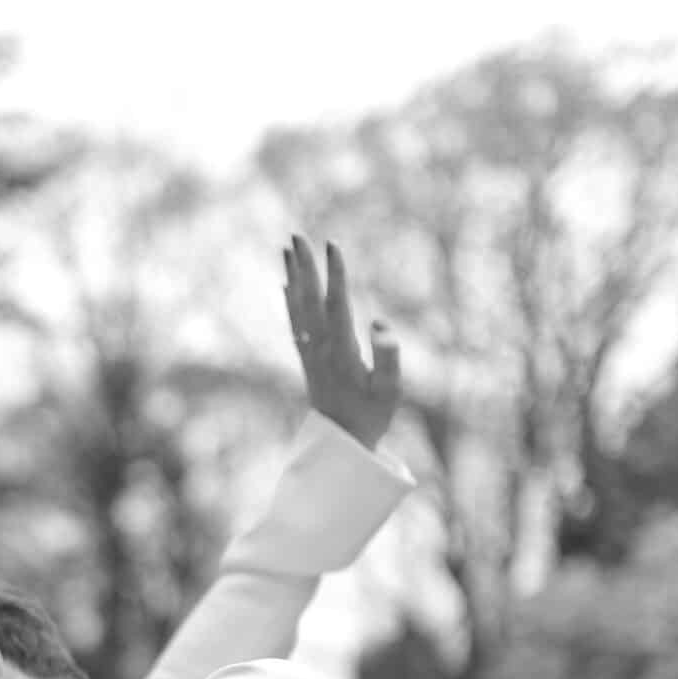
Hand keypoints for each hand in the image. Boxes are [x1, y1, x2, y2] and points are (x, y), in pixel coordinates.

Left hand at [283, 235, 400, 450]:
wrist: (341, 443)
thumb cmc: (372, 415)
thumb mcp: (390, 391)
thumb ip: (388, 358)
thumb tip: (380, 324)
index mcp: (341, 351)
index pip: (337, 305)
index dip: (335, 274)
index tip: (333, 245)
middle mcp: (320, 348)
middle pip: (310, 299)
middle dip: (305, 266)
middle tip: (298, 235)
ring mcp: (310, 352)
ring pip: (298, 307)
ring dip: (294, 276)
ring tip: (289, 248)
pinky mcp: (307, 358)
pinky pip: (295, 321)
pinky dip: (290, 299)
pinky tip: (287, 282)